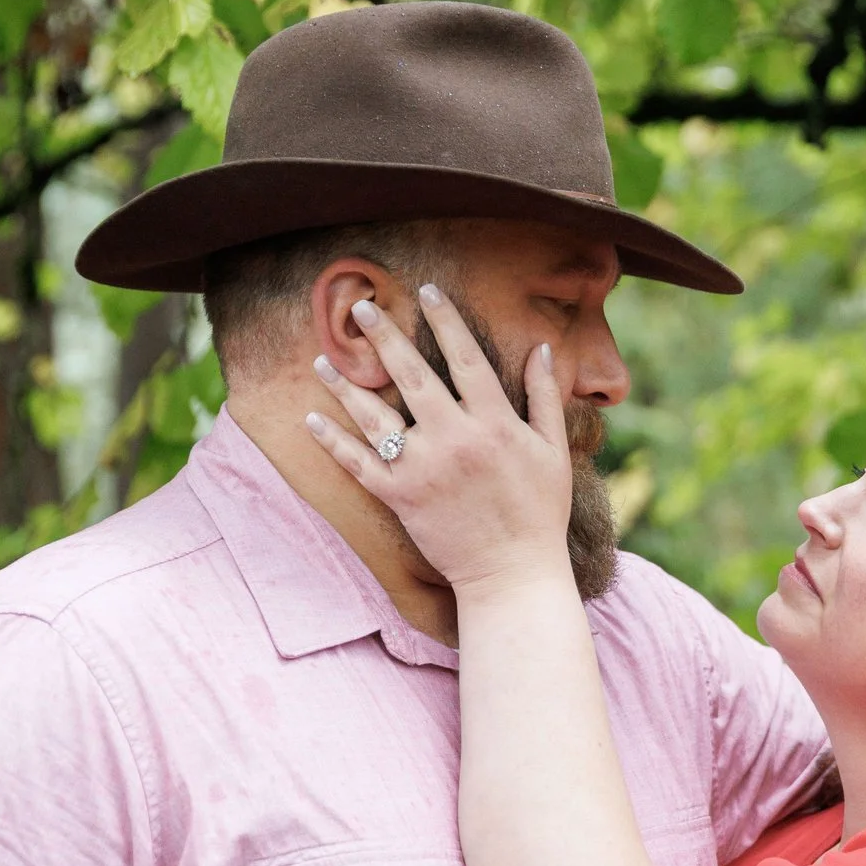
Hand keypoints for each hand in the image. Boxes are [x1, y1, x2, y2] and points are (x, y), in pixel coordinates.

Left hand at [304, 286, 574, 592]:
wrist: (514, 574)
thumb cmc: (540, 513)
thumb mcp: (553, 451)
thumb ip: (545, 397)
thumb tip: (543, 348)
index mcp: (495, 422)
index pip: (466, 357)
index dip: (444, 319)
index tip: (426, 290)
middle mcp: (455, 438)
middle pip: (412, 374)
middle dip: (384, 336)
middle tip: (360, 307)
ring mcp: (424, 468)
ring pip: (375, 416)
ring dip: (345, 384)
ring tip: (322, 358)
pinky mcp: (401, 498)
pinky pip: (358, 465)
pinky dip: (332, 442)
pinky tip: (311, 418)